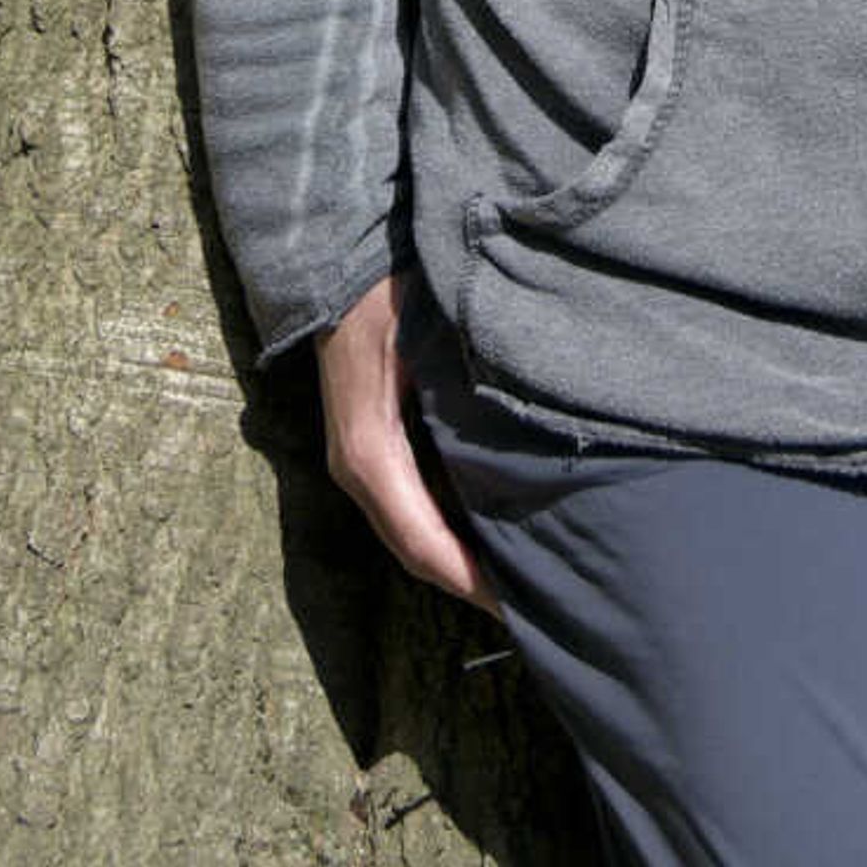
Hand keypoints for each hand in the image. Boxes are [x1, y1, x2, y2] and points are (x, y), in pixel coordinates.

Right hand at [315, 274, 500, 612]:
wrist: (335, 260)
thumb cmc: (386, 291)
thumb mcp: (431, 336)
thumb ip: (470, 387)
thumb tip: (524, 433)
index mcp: (370, 453)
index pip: (421, 541)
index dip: (467, 579)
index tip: (515, 605)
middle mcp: (358, 467)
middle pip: (414, 550)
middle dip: (468, 583)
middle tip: (531, 605)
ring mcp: (359, 459)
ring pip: (409, 532)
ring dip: (457, 560)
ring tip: (517, 579)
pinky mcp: (369, 444)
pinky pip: (408, 505)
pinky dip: (445, 530)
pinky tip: (486, 531)